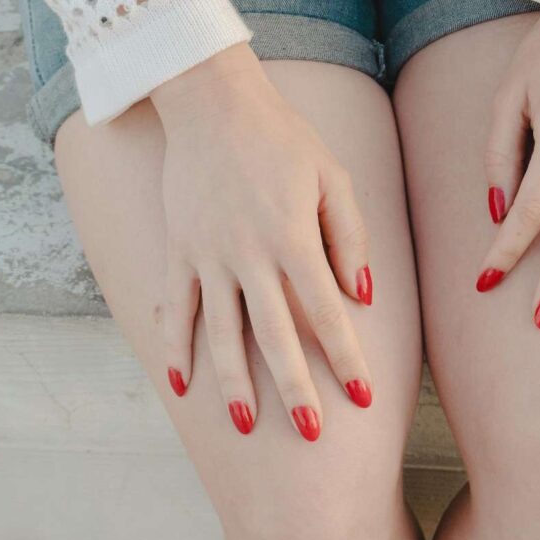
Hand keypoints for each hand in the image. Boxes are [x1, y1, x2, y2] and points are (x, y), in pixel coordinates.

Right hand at [151, 43, 374, 440]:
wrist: (212, 104)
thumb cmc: (282, 139)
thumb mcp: (332, 178)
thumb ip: (350, 238)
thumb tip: (364, 297)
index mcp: (293, 238)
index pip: (327, 314)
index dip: (346, 359)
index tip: (361, 398)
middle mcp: (249, 255)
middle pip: (275, 336)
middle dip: (296, 389)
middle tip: (312, 434)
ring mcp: (207, 255)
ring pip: (222, 333)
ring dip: (235, 383)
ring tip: (248, 425)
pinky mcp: (178, 250)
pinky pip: (175, 308)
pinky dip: (175, 348)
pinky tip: (182, 386)